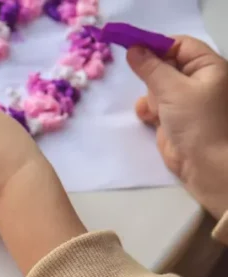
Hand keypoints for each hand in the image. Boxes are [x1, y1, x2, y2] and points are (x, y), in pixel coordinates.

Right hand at [127, 36, 227, 218]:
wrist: (207, 166)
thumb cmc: (198, 123)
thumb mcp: (173, 90)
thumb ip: (151, 68)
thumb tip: (134, 49)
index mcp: (208, 67)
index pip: (179, 45)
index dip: (156, 45)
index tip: (131, 49)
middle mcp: (198, 81)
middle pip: (165, 65)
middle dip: (152, 75)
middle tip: (148, 85)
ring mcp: (185, 101)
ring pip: (156, 87)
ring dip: (149, 96)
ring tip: (154, 109)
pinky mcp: (173, 120)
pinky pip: (154, 106)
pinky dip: (148, 110)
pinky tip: (148, 118)